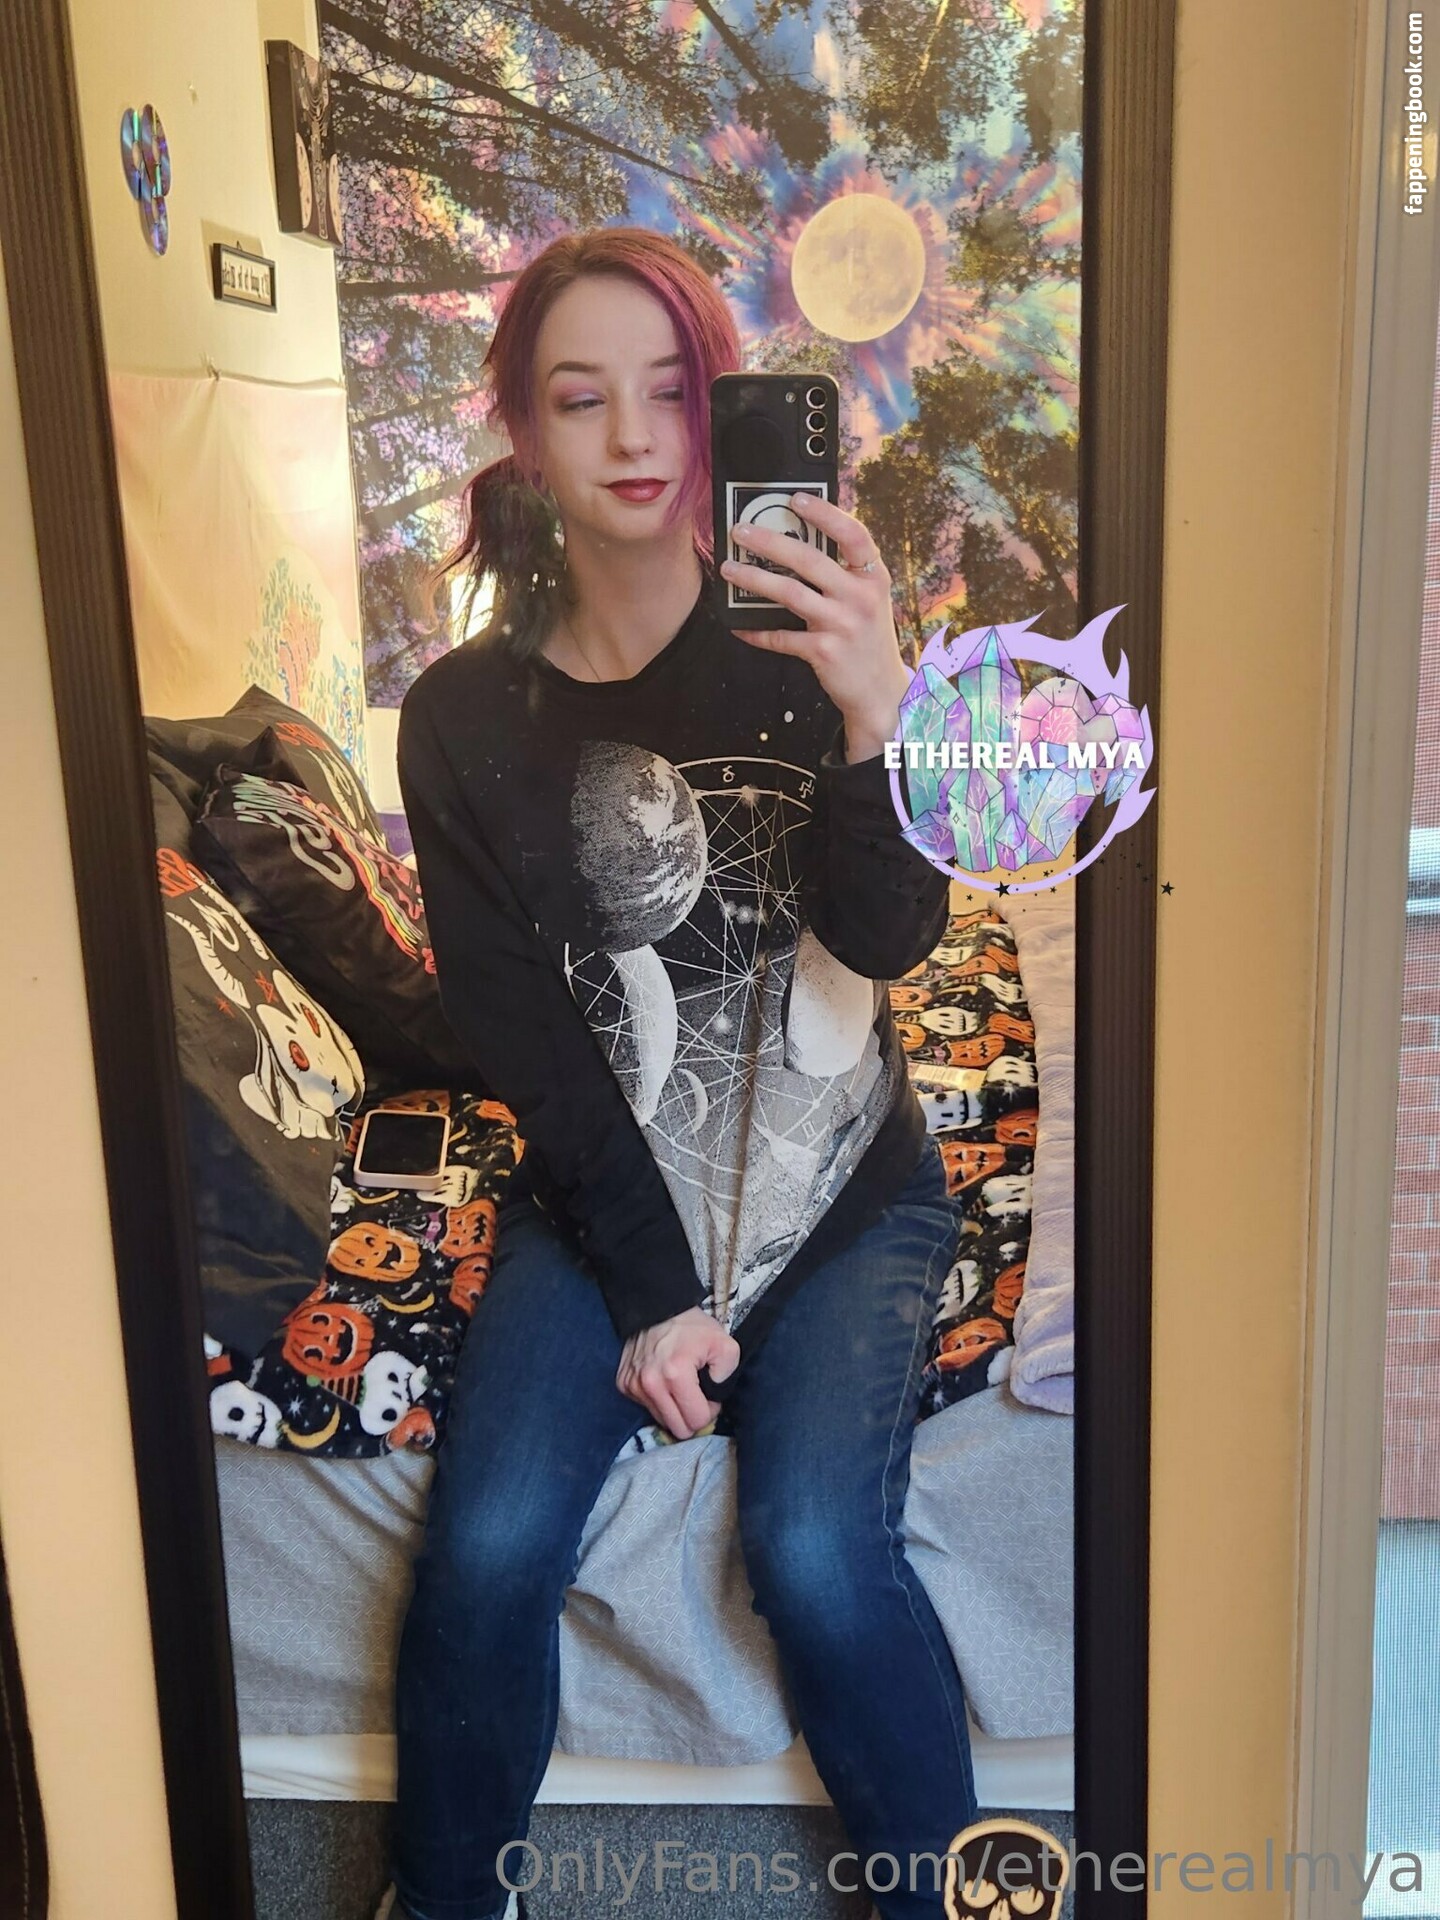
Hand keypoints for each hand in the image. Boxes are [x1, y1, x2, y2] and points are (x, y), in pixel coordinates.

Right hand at [616, 1306, 740, 1439]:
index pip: (696, 1420)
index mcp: (676, 1375)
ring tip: (679, 1386)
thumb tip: (714, 1396)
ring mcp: (633, 1385)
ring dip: (674, 1409)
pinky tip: (663, 1381)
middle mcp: (650, 1384)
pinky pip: (646, 1408)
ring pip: (661, 1420)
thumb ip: (727, 1374)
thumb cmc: (692, 1328)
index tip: (709, 1394)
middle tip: (696, 1396)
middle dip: (692, 1416)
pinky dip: (658, 1400)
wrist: (656, 1308)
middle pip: (678, 1429)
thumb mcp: (724, 1344)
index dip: (709, 1410)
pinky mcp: (623, 1385)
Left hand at [720, 493, 911, 762]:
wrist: (881, 693)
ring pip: (789, 593)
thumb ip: (845, 573)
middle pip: (809, 559)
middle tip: (740, 531)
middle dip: (770, 542)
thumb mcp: (869, 600)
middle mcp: (860, 597)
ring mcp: (842, 625)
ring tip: (729, 569)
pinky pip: (781, 637)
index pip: (853, 535)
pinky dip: (757, 631)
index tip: (795, 499)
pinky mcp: (824, 652)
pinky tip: (739, 626)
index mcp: (873, 577)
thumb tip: (799, 541)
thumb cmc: (868, 639)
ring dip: (754, 579)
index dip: (825, 513)